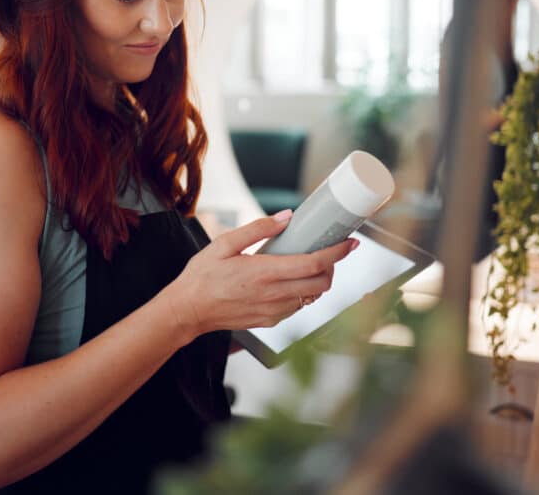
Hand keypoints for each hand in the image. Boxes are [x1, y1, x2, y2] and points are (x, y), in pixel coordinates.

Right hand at [164, 210, 357, 337]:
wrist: (188, 311)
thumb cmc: (202, 276)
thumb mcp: (224, 243)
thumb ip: (257, 229)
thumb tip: (286, 218)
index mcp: (264, 272)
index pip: (314, 263)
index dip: (337, 253)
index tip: (350, 243)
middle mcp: (273, 295)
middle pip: (321, 284)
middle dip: (333, 267)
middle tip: (329, 253)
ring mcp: (273, 311)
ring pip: (312, 297)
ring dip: (318, 281)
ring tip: (310, 265)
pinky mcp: (269, 321)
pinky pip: (297, 307)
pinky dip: (303, 294)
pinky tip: (291, 282)